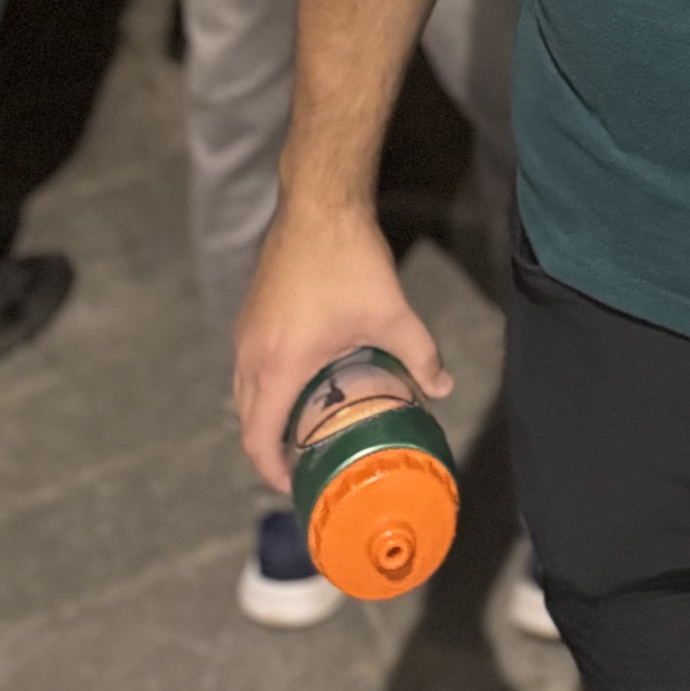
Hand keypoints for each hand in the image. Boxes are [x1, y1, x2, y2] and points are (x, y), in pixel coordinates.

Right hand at [233, 199, 451, 494]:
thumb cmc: (348, 260)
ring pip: (245, 393)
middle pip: (247, 421)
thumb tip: (443, 388)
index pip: (257, 439)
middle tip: (306, 466)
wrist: (319, 204)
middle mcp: (250, 354)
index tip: (297, 486)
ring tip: (305, 431)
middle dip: (271, 451)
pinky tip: (301, 385)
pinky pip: (248, 367)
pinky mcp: (250, 314)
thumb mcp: (391, 313)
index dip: (273, 473)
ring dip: (267, 418)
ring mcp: (245, 332)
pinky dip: (265, 389)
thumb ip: (420, 355)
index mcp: (277, 366)